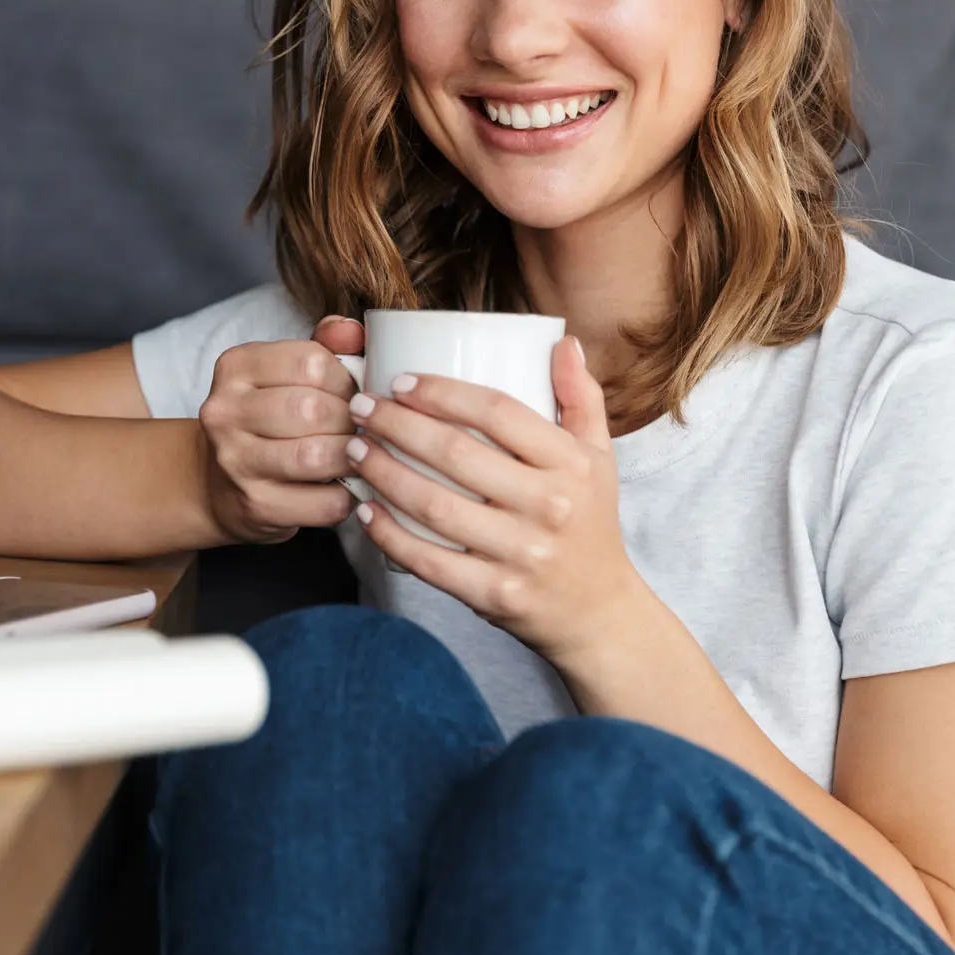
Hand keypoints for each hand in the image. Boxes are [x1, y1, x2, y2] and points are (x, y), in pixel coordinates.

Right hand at [199, 316, 361, 542]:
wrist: (218, 482)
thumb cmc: (268, 420)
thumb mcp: (286, 372)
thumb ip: (324, 346)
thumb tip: (354, 330)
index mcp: (236, 367)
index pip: (311, 361)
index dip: (346, 380)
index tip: (350, 394)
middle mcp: (225, 412)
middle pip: (313, 409)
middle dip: (350, 421)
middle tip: (361, 429)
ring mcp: (236, 461)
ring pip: (317, 456)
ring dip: (352, 458)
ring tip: (359, 455)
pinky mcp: (255, 505)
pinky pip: (323, 502)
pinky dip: (347, 496)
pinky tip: (345, 487)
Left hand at [345, 335, 645, 668]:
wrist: (599, 613)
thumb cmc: (590, 525)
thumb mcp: (598, 458)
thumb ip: (582, 398)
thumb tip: (563, 341)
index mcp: (570, 465)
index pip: (498, 412)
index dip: (443, 392)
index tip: (402, 382)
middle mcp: (548, 507)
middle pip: (456, 454)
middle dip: (397, 425)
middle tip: (361, 409)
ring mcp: (519, 553)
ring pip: (434, 505)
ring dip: (384, 473)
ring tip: (356, 450)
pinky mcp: (493, 594)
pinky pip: (429, 561)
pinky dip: (390, 535)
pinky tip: (365, 509)